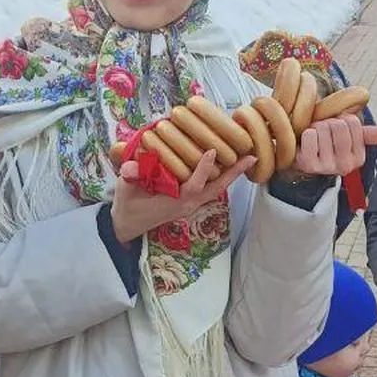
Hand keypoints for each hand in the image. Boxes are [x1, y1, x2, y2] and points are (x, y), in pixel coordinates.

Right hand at [111, 149, 255, 243]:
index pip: (193, 186)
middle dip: (233, 173)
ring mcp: (191, 204)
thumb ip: (129, 177)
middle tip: (251, 157)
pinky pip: (210, 187)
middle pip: (215, 188)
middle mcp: (187, 204)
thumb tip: (130, 167)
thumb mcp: (125, 189)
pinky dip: (221, 175)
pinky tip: (229, 163)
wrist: (127, 225)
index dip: (203, 170)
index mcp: (174, 202)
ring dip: (231, 173)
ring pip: (215, 188)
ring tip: (248, 156)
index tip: (212, 152)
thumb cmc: (127, 206)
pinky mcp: (190, 201)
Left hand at [291, 114, 376, 176]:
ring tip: (315, 138)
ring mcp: (327, 167)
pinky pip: (310, 136)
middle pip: (338, 125)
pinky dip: (306, 134)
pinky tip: (307, 143)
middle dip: (328, 123)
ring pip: (323, 129)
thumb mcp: (347, 138)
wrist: (302, 157)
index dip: (342, 119)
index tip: (336, 129)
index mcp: (358, 158)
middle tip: (323, 133)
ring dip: (316, 128)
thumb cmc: (325, 143)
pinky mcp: (310, 165)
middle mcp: (346, 166)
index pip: (352, 123)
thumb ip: (366, 134)